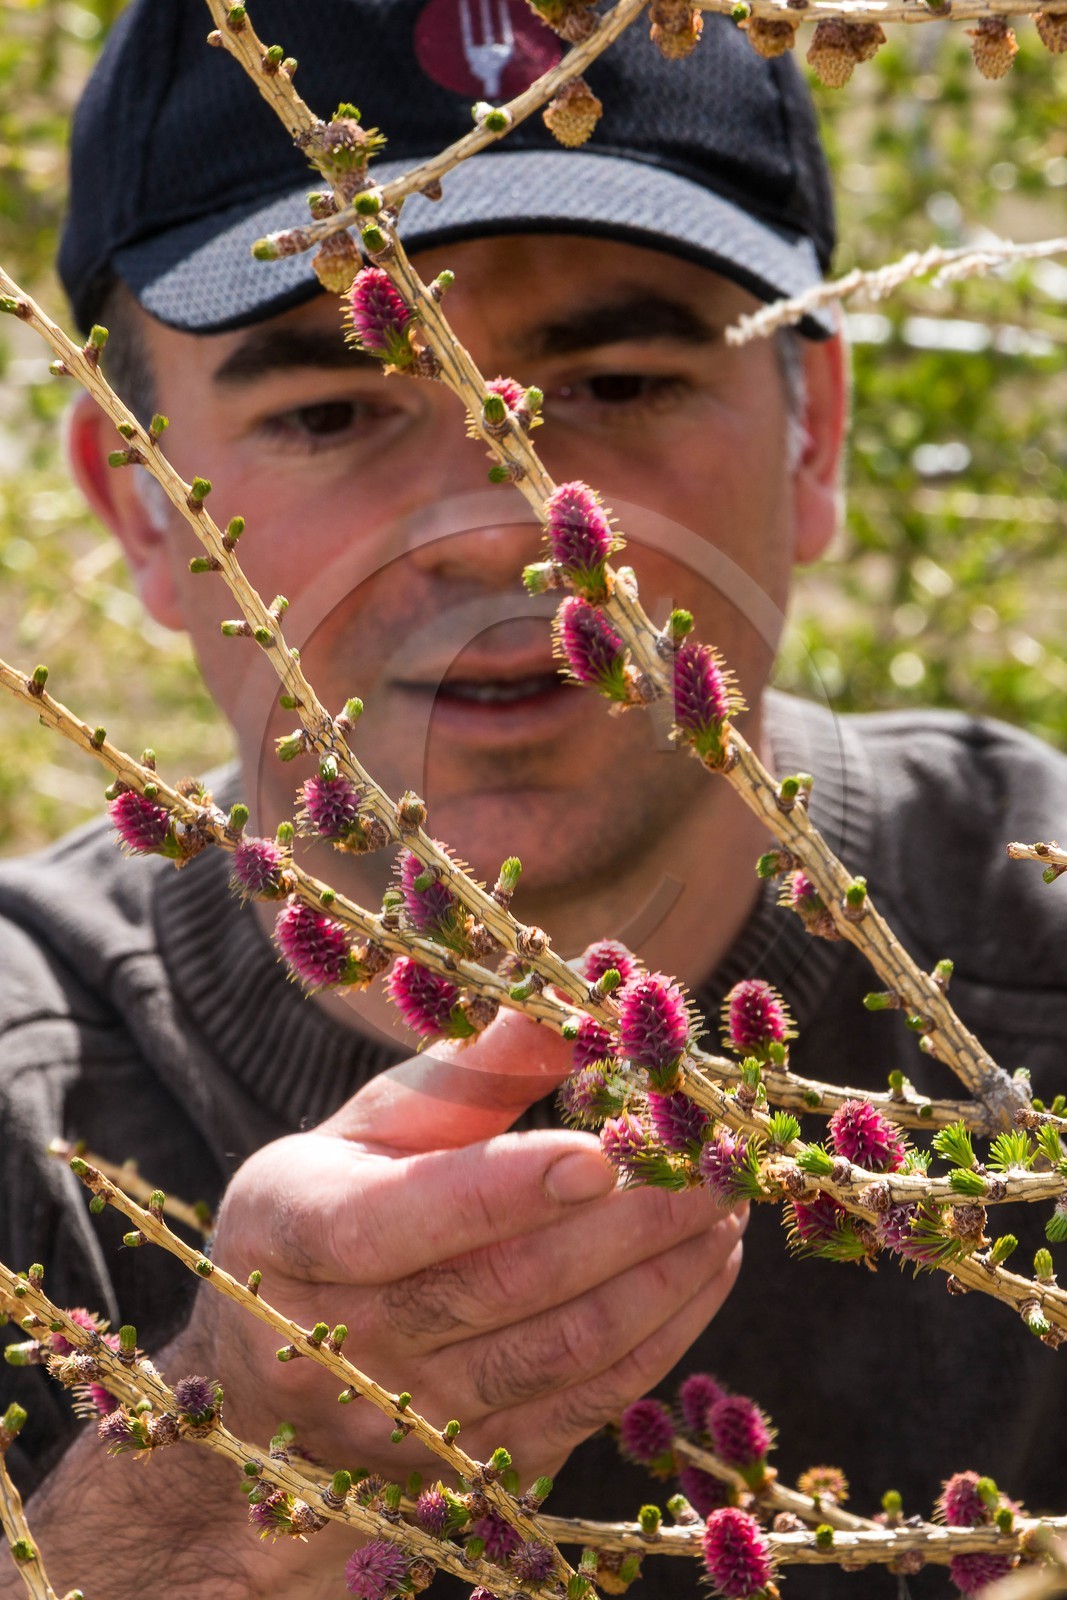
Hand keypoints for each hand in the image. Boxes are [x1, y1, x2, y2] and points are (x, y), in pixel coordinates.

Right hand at [182, 1009, 744, 1483]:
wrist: (276, 1369)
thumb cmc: (340, 1200)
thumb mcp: (377, 1121)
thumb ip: (477, 1064)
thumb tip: (582, 997)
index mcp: (289, 1231)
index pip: (394, 1221)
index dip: (501, 1190)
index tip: (602, 1152)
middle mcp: (334, 1344)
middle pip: (497, 1290)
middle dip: (625, 1224)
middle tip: (715, 1165)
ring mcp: (403, 1421)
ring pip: (558, 1355)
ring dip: (662, 1280)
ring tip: (727, 1209)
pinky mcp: (469, 1468)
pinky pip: (583, 1407)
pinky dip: (660, 1338)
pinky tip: (705, 1272)